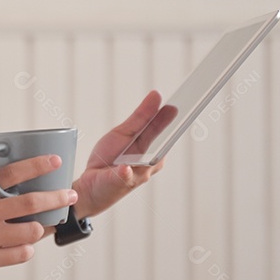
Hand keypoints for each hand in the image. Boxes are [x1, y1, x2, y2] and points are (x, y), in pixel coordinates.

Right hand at [0, 155, 76, 279]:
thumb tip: (13, 186)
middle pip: (29, 202)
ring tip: (39, 227)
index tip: (55, 160)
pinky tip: (21, 247)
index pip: (10, 173)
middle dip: (55, 197)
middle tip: (70, 194)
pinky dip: (27, 249)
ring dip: (40, 228)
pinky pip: (21, 254)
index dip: (36, 165)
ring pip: (30, 231)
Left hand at [71, 90, 172, 219]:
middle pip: (159, 143)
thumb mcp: (123, 132)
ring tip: (152, 133)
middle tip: (175, 108)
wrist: (91, 185)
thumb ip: (141, 116)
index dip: (175, 115)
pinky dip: (125, 173)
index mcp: (153, 149)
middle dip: (168, 127)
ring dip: (150, 151)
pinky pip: (124, 177)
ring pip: (146, 162)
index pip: (167, 130)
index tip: (188, 98)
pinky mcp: (120, 184)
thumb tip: (157, 94)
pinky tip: (125, 167)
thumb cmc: (110, 158)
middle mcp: (151, 163)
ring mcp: (137, 175)